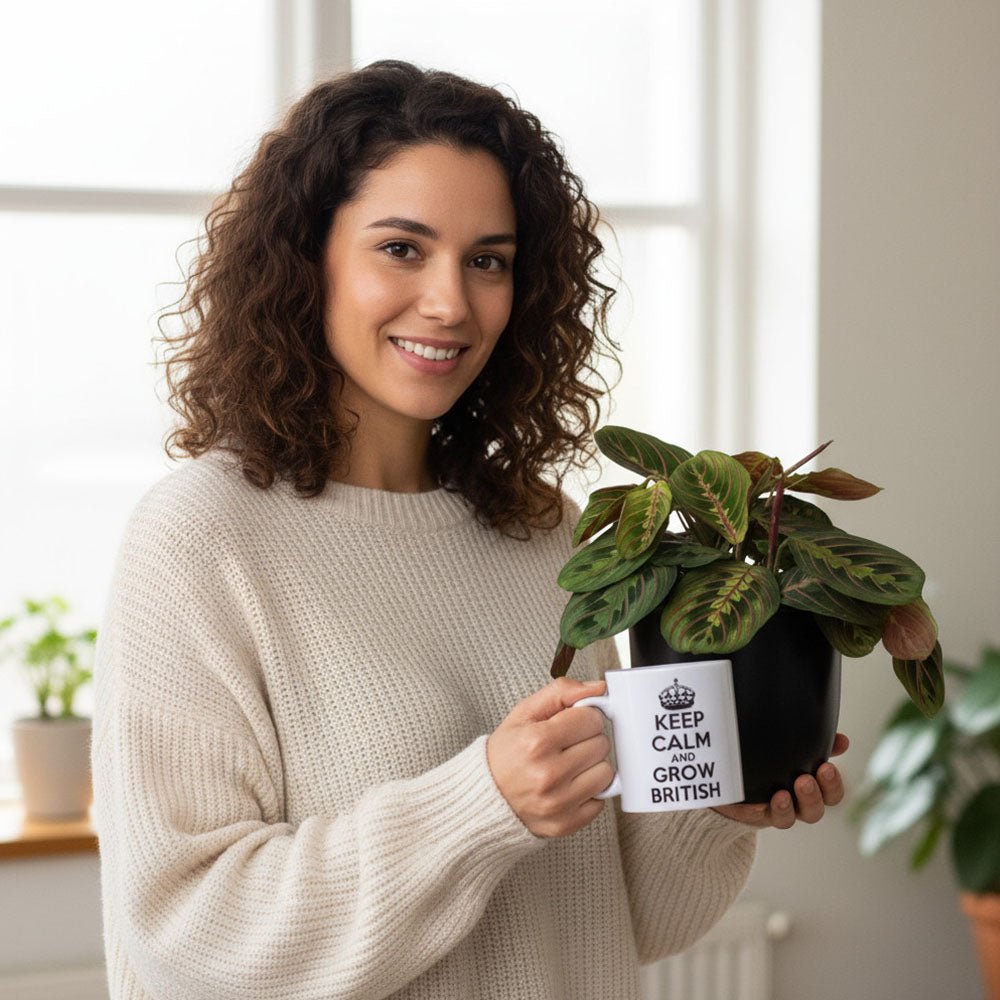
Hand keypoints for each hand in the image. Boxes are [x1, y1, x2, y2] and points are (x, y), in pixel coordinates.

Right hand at [487, 677, 613, 837]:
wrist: (482, 798)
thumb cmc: (505, 753)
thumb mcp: (524, 713)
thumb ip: (561, 692)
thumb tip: (599, 687)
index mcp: (537, 741)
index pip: (591, 719)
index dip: (583, 717)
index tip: (571, 723)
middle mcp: (548, 774)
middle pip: (601, 744)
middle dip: (587, 740)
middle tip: (567, 745)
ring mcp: (557, 803)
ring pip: (606, 773)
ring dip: (591, 767)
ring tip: (569, 766)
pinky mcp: (565, 824)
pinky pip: (601, 802)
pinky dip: (589, 793)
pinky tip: (568, 786)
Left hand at [712, 733, 849, 828]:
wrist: (739, 782)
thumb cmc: (774, 763)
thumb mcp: (796, 752)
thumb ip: (818, 746)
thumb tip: (842, 740)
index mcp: (811, 790)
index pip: (831, 795)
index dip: (832, 785)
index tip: (826, 767)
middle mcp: (796, 805)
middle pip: (814, 811)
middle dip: (813, 796)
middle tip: (805, 780)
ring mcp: (776, 811)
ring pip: (789, 818)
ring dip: (787, 807)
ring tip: (783, 793)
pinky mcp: (755, 813)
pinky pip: (764, 816)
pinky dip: (768, 809)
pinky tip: (769, 798)